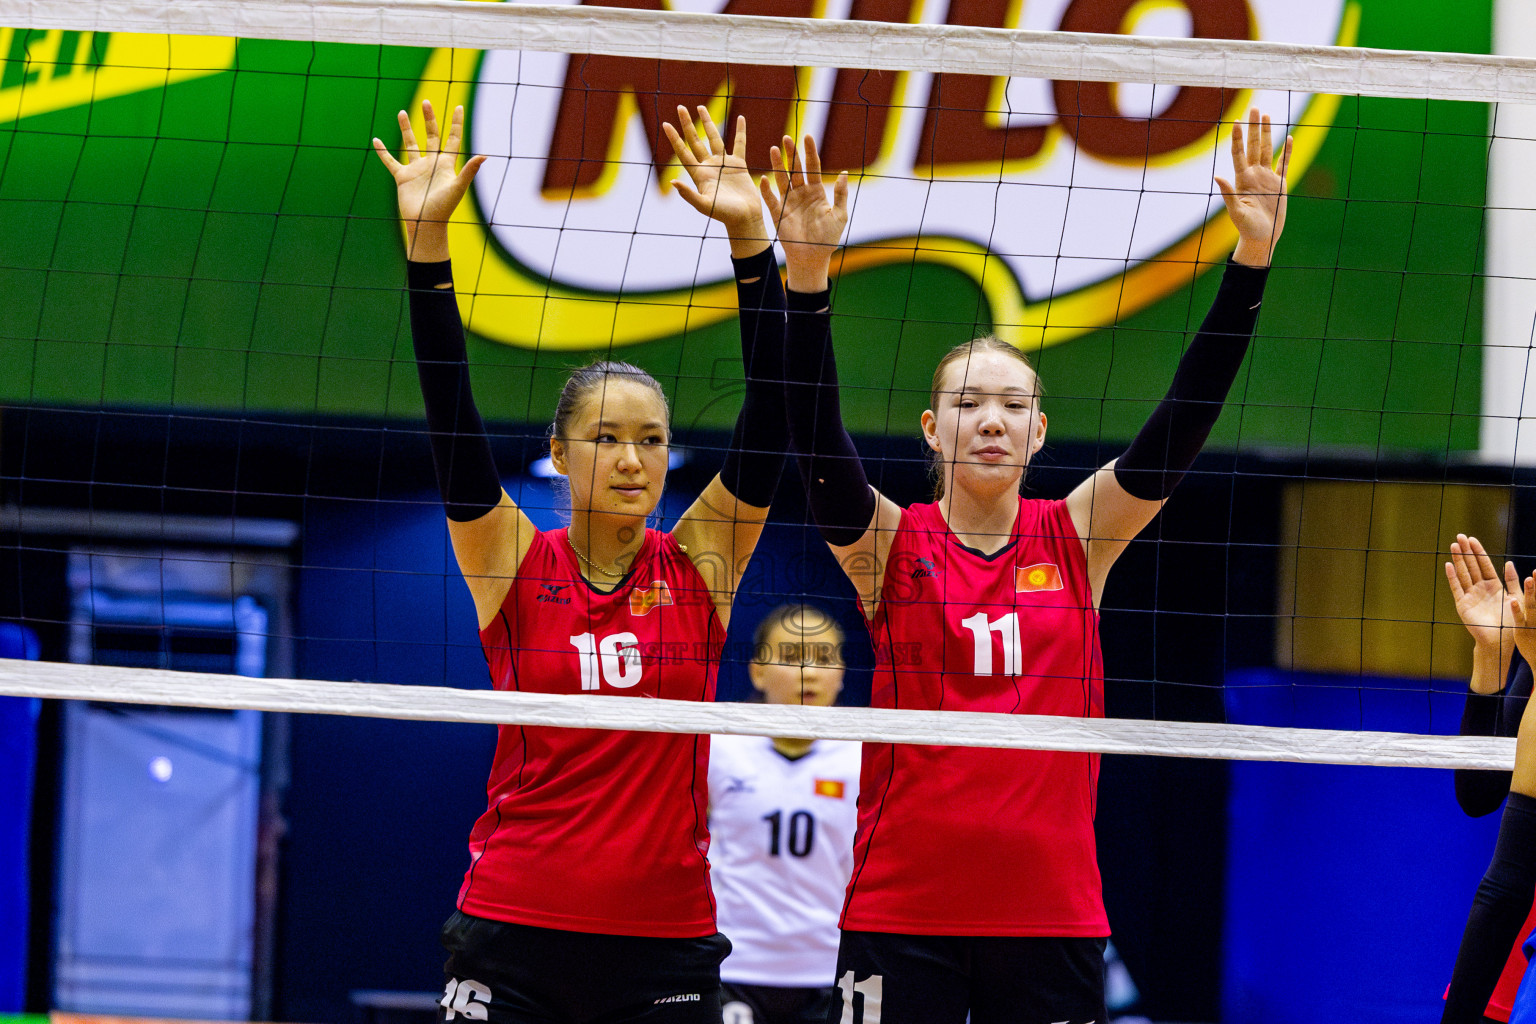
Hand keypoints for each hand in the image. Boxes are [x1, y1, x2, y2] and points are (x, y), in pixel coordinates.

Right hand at [372, 100, 485, 261]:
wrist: (426, 224)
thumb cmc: (444, 208)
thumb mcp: (457, 187)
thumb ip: (469, 171)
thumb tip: (484, 156)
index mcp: (446, 164)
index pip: (453, 139)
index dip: (456, 123)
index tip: (459, 107)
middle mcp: (431, 163)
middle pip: (431, 136)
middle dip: (428, 119)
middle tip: (426, 102)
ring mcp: (416, 169)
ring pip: (410, 144)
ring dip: (406, 129)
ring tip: (401, 112)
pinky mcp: (403, 177)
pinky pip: (391, 161)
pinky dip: (383, 152)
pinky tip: (376, 141)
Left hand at [664, 107, 766, 254]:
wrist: (745, 218)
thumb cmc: (724, 215)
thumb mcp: (704, 205)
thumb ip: (688, 194)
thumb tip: (672, 182)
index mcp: (699, 175)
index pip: (683, 152)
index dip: (674, 138)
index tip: (666, 124)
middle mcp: (709, 166)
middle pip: (695, 140)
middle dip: (687, 124)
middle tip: (680, 108)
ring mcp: (723, 164)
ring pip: (714, 138)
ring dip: (708, 122)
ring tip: (701, 107)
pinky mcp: (738, 165)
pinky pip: (739, 144)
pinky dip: (740, 131)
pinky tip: (740, 118)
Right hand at [760, 134, 847, 292]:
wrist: (813, 258)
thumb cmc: (828, 239)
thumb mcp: (840, 215)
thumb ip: (841, 194)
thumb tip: (843, 173)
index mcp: (817, 192)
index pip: (813, 167)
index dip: (810, 152)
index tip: (807, 136)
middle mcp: (802, 194)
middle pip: (796, 169)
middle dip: (792, 154)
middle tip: (787, 138)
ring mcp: (789, 202)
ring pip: (782, 179)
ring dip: (778, 165)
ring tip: (774, 149)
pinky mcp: (779, 214)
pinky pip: (771, 199)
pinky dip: (767, 190)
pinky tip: (763, 179)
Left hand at [1215, 107, 1291, 267]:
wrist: (1262, 238)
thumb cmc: (1247, 228)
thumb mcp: (1236, 212)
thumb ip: (1228, 194)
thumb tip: (1217, 177)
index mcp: (1242, 180)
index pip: (1239, 154)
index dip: (1237, 138)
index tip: (1236, 121)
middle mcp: (1254, 175)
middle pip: (1254, 146)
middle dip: (1254, 127)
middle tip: (1254, 108)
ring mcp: (1267, 178)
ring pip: (1268, 150)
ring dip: (1268, 133)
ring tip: (1266, 115)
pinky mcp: (1280, 184)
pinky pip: (1284, 163)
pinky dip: (1287, 151)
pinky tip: (1288, 137)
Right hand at [1445, 533, 1518, 688]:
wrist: (1500, 641)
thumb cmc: (1511, 622)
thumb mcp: (1517, 598)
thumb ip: (1513, 582)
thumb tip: (1508, 563)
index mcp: (1494, 586)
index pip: (1484, 565)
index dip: (1478, 552)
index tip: (1472, 539)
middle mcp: (1480, 589)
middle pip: (1472, 566)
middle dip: (1466, 551)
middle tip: (1460, 536)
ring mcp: (1470, 596)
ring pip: (1463, 574)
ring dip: (1458, 560)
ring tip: (1453, 546)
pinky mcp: (1462, 605)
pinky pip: (1456, 588)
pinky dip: (1452, 577)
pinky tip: (1448, 565)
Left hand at [1512, 573, 1535, 671]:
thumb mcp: (1535, 615)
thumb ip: (1530, 598)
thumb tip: (1529, 580)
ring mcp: (1533, 623)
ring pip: (1532, 605)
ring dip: (1531, 592)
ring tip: (1528, 579)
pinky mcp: (1522, 632)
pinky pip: (1519, 620)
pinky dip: (1517, 610)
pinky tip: (1512, 601)